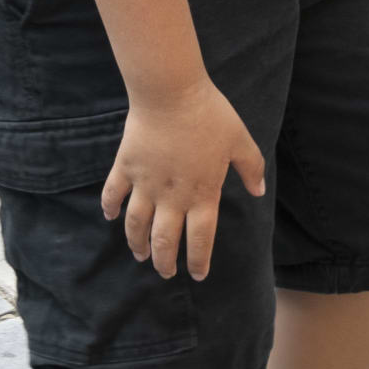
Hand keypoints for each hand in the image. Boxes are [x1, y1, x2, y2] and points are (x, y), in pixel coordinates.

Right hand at [102, 76, 266, 278]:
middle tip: (164, 272)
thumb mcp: (240, 140)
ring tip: (140, 255)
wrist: (171, 92)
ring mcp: (146, 184)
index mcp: (202, 194)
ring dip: (137, 244)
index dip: (198, 261)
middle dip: (164, 262)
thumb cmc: (209, 114)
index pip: (200, 240)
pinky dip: (109, 207)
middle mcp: (172, 197)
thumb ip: (251, 168)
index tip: (197, 275)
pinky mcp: (126, 167)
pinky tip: (109, 216)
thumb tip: (259, 192)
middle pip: (164, 241)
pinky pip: (113, 193)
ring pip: (137, 226)